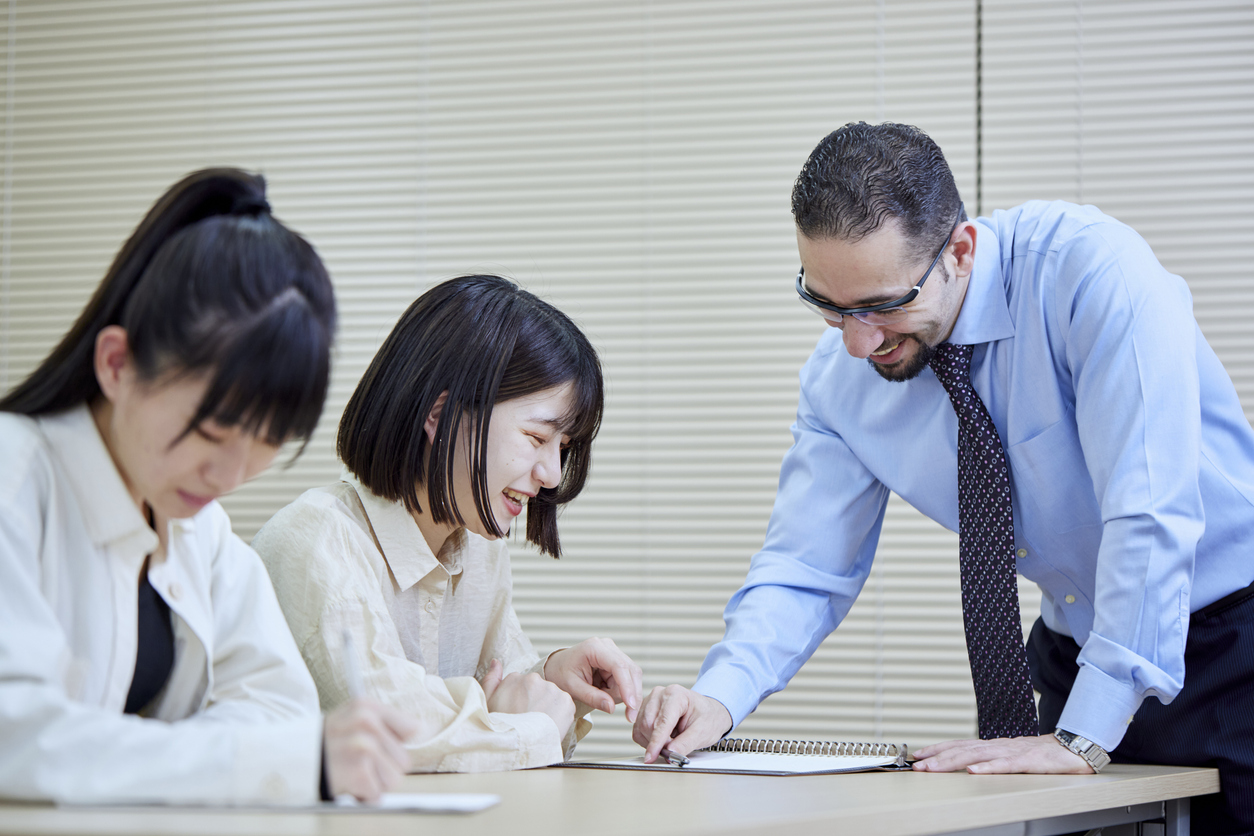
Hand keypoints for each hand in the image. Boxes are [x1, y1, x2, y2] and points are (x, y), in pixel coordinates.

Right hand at [324, 697, 417, 801]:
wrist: (290, 761)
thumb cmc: (327, 743)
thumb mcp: (351, 718)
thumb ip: (384, 722)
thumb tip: (417, 730)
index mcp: (367, 707)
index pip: (411, 729)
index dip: (396, 745)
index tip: (381, 748)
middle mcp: (367, 722)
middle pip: (403, 760)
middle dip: (383, 768)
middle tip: (358, 763)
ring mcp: (363, 745)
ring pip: (394, 779)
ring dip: (373, 783)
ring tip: (352, 772)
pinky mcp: (358, 769)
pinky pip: (376, 793)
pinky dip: (361, 794)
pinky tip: (346, 782)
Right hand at [481, 658, 575, 738]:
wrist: (518, 746)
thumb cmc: (500, 727)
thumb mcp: (488, 701)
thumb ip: (492, 679)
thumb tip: (496, 662)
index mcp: (516, 677)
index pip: (525, 685)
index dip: (523, 701)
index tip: (521, 712)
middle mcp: (535, 679)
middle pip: (539, 689)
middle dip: (537, 702)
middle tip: (531, 719)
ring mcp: (551, 688)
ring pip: (553, 696)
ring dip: (550, 707)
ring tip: (540, 724)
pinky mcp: (565, 700)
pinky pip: (566, 705)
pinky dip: (561, 714)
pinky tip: (550, 724)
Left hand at [543, 637, 643, 721]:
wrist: (556, 667)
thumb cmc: (561, 674)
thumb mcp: (573, 688)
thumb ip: (592, 698)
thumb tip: (612, 708)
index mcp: (594, 648)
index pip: (619, 666)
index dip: (627, 686)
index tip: (631, 705)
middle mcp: (607, 646)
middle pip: (631, 671)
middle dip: (631, 695)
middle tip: (628, 716)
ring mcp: (614, 652)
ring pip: (632, 677)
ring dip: (623, 693)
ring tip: (601, 697)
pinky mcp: (617, 660)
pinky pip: (627, 679)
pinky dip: (620, 691)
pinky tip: (604, 692)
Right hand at [631, 684, 731, 763]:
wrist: (709, 712)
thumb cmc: (708, 717)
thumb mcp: (703, 732)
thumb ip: (686, 743)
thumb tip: (671, 753)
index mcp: (676, 695)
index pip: (661, 722)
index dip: (656, 742)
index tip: (651, 757)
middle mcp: (659, 694)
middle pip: (648, 725)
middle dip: (658, 743)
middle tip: (674, 750)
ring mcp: (650, 701)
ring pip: (641, 728)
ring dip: (652, 742)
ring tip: (672, 741)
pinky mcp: (645, 710)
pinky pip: (638, 730)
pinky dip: (647, 740)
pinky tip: (663, 739)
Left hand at [912, 733, 1093, 773]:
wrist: (1072, 749)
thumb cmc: (1041, 756)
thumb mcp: (1010, 758)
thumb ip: (990, 760)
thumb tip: (967, 766)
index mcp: (992, 746)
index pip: (958, 745)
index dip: (937, 749)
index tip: (918, 755)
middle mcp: (997, 746)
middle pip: (961, 750)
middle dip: (937, 758)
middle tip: (917, 765)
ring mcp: (1011, 752)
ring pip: (976, 756)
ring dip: (952, 762)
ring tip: (934, 768)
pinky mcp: (1027, 761)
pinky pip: (1005, 765)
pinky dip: (988, 767)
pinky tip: (974, 771)